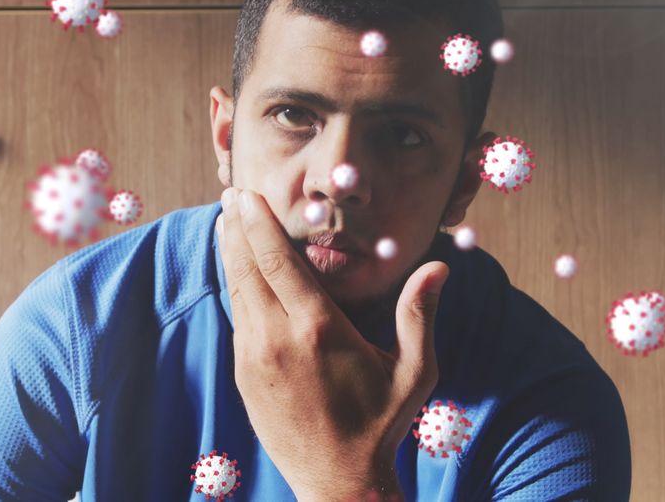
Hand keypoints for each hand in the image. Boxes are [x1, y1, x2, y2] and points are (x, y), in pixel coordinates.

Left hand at [216, 187, 449, 501]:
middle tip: (230, 192)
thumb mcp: (412, 372)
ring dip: (230, 252)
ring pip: (236, 290)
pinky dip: (236, 286)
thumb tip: (438, 264)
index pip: (278, 260)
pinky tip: (238, 271)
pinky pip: (238, 318)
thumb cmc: (380, 425)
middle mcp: (277, 338)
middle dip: (235, 226)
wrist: (338, 482)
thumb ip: (419, 315)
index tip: (247, 194)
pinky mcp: (244, 375)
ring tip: (226, 221)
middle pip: (246, 267)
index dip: (258, 223)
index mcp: (317, 329)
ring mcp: (254, 357)